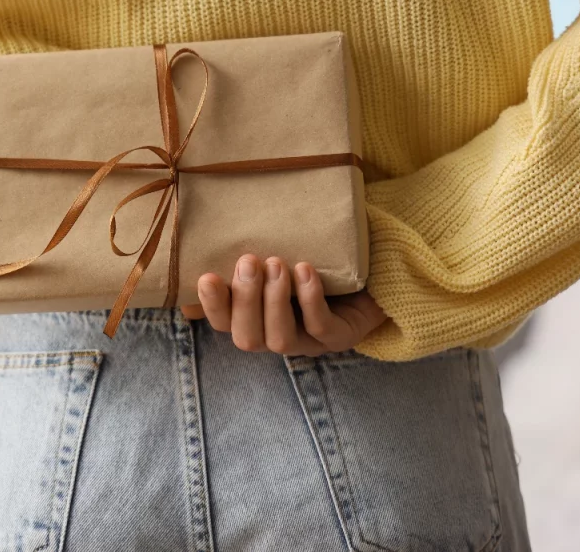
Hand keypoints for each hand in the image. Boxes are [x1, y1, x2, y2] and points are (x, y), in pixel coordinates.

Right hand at [180, 254, 389, 355]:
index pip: (223, 322)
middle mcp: (276, 334)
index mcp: (255, 318)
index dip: (212, 305)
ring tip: (278, 264)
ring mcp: (308, 341)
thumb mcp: (280, 250)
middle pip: (246, 338)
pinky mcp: (339, 337)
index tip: (208, 276)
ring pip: (280, 340)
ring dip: (274, 302)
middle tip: (250, 261)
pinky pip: (320, 327)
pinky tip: (306, 271)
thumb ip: (248, 250)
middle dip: (245, 301)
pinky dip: (310, 299)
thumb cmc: (315, 257)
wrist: (371, 268)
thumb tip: (208, 236)